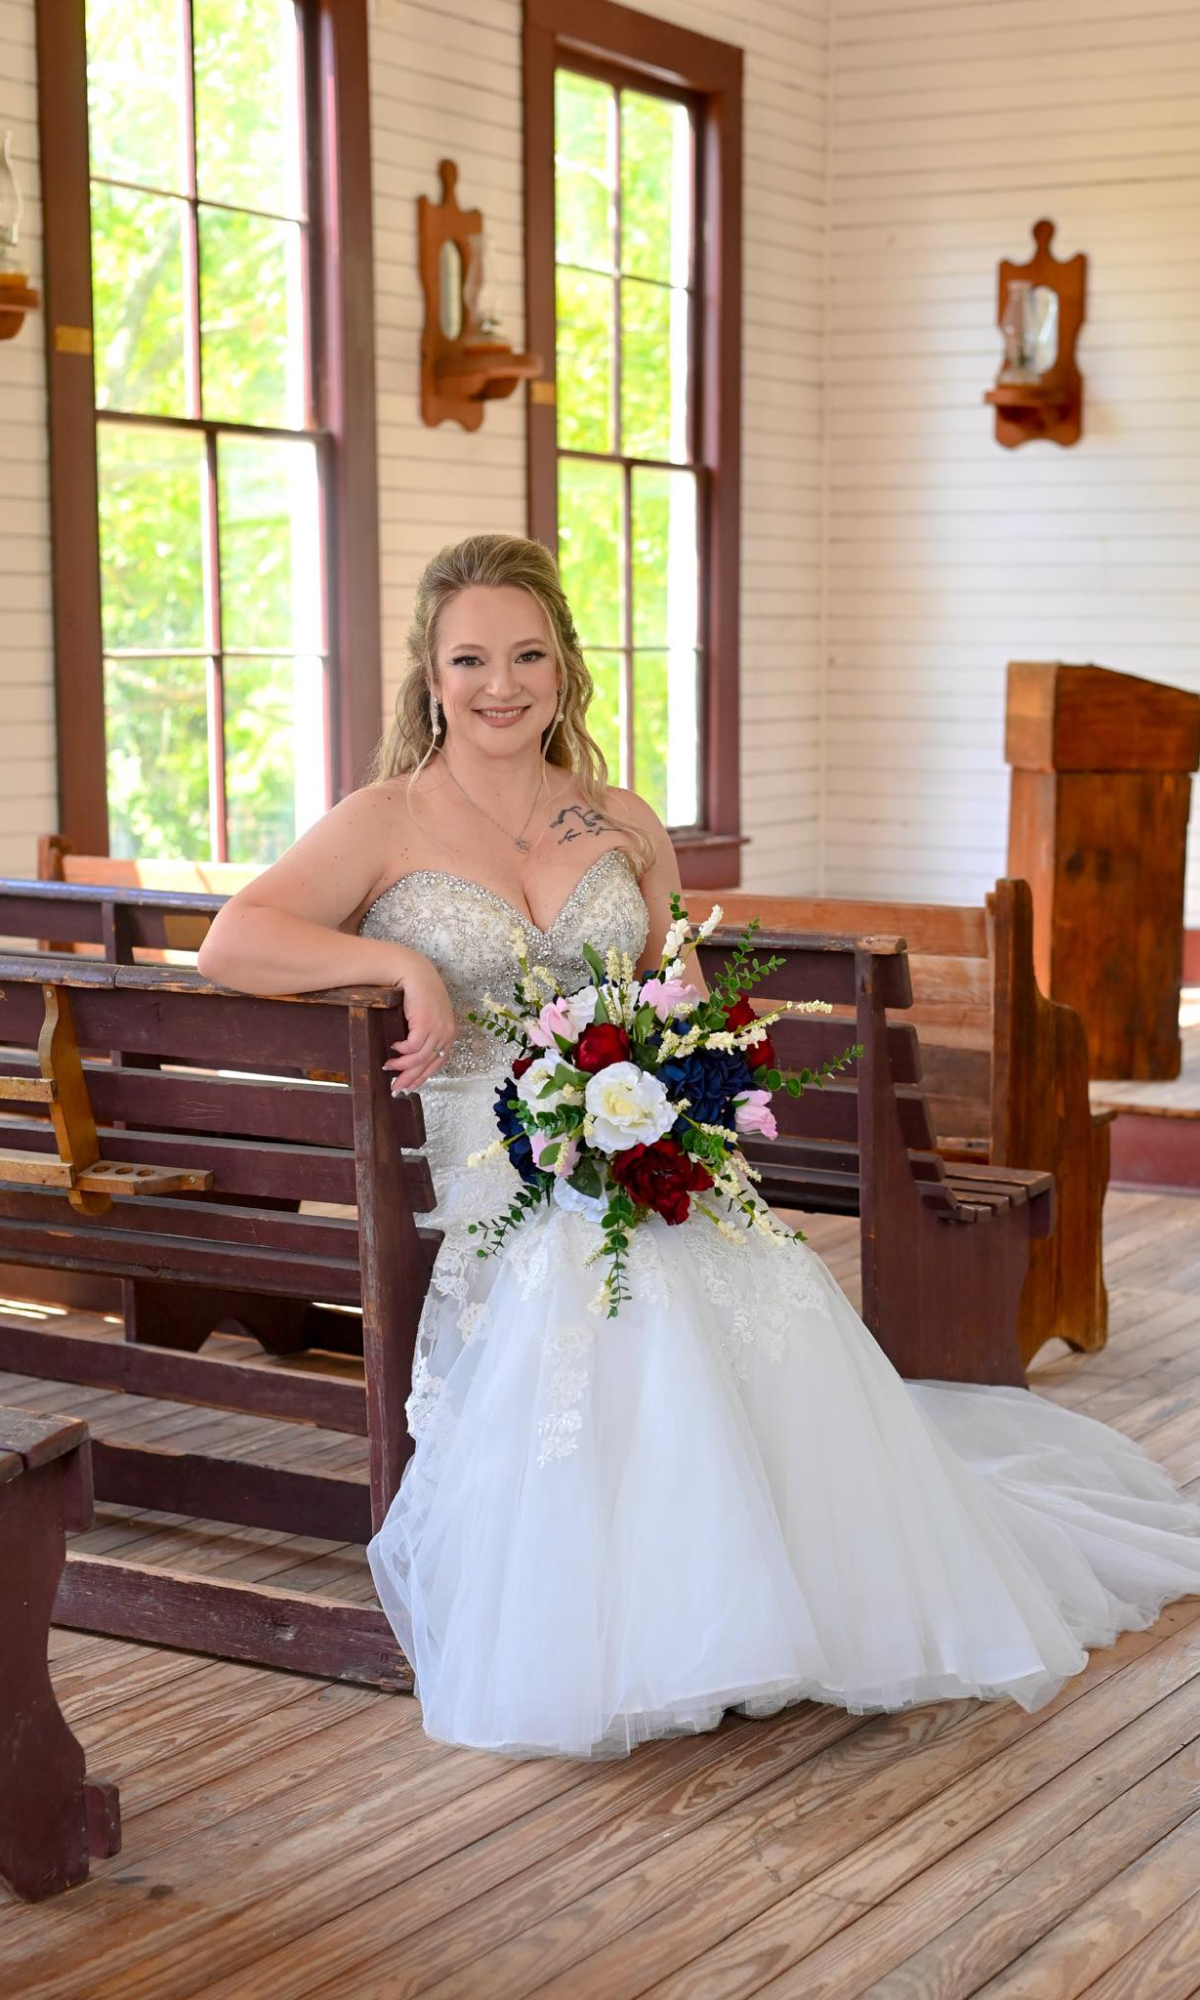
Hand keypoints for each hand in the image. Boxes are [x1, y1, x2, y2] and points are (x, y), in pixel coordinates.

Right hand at [382, 954, 456, 1093]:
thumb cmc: (418, 993)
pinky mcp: (426, 1024)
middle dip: (410, 1079)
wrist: (413, 972)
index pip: (437, 1063)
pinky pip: (412, 1047)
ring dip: (401, 1066)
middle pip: (428, 1065)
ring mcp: (438, 1030)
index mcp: (449, 1034)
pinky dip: (401, 1051)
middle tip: (395, 1088)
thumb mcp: (425, 1017)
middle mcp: (447, 1034)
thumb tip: (409, 1056)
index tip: (409, 1087)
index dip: (422, 1077)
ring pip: (419, 1058)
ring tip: (387, 1066)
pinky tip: (393, 1048)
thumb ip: (424, 1035)